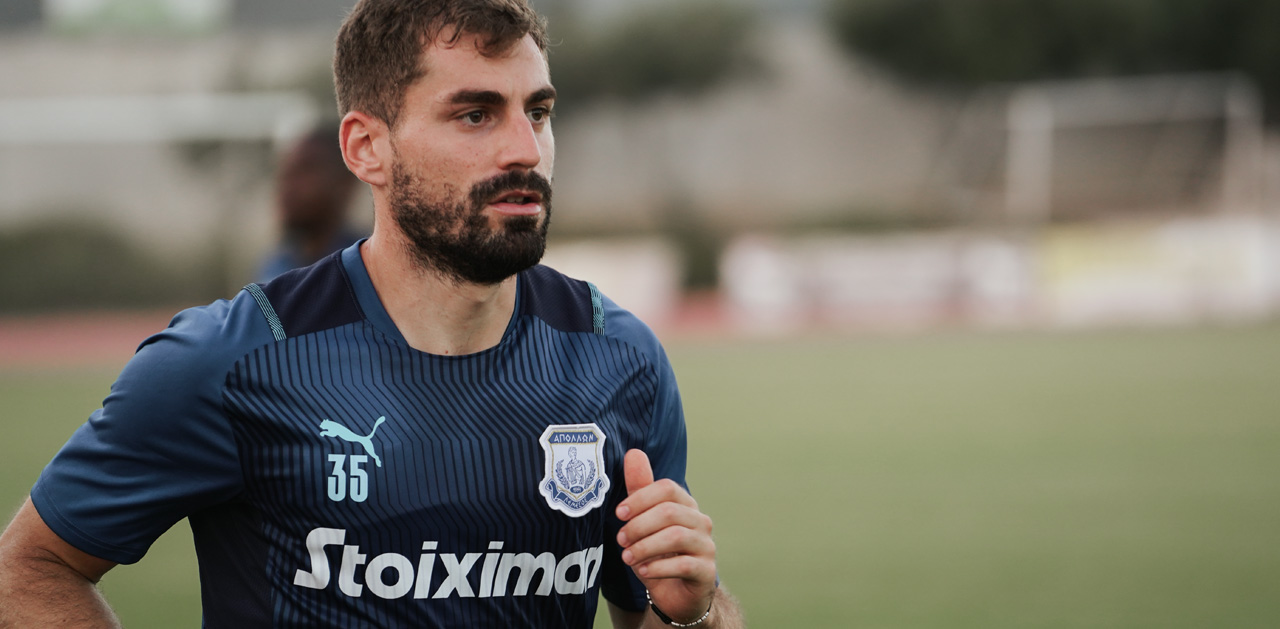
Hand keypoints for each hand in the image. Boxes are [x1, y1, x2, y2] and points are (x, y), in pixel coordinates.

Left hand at [616, 449, 716, 623]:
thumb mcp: (644, 521)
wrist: (677, 594)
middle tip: (620, 540)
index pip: (667, 488)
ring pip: (676, 536)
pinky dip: (658, 567)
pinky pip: (683, 565)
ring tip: (627, 557)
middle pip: (669, 512)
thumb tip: (634, 452)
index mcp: (686, 505)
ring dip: (645, 546)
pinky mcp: (706, 571)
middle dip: (639, 525)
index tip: (619, 513)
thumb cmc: (659, 554)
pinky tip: (643, 571)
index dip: (640, 498)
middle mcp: (700, 522)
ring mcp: (706, 546)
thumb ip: (640, 490)